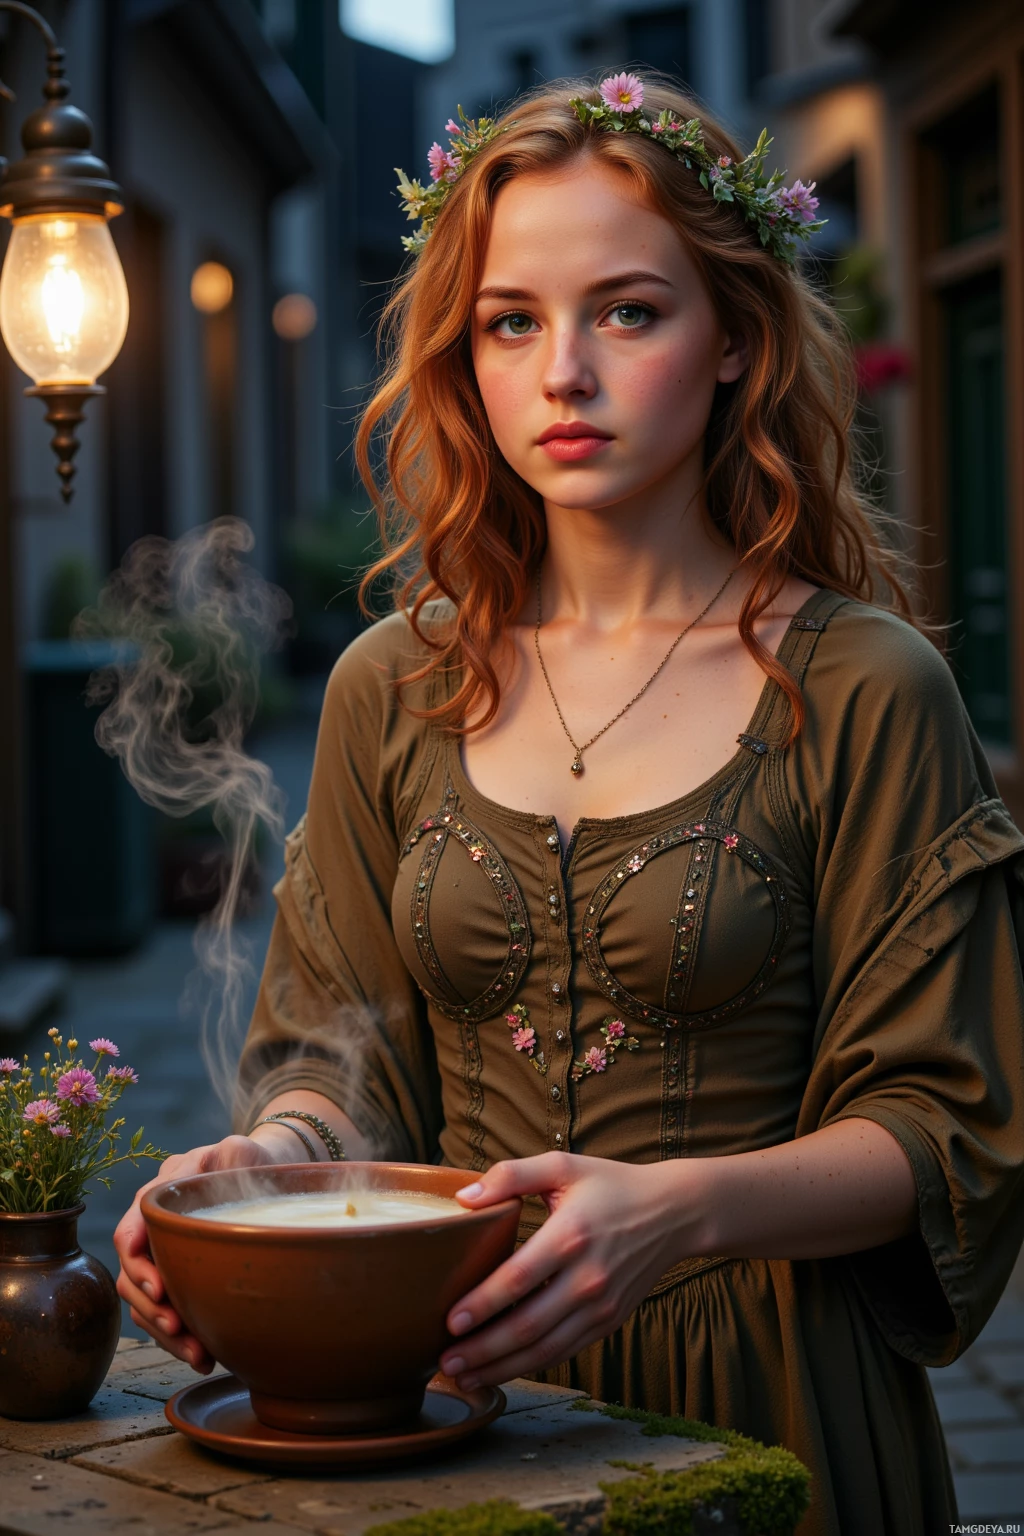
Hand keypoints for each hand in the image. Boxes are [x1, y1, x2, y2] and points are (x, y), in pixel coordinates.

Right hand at [113, 1129, 295, 1371]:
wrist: (260, 1180)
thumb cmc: (250, 1163)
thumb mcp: (239, 1150)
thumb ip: (230, 1154)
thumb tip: (215, 1169)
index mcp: (163, 1190)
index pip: (134, 1223)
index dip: (137, 1256)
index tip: (156, 1286)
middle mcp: (152, 1226)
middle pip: (130, 1271)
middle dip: (150, 1304)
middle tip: (176, 1324)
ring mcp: (159, 1255)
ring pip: (142, 1302)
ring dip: (164, 1331)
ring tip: (196, 1352)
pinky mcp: (174, 1281)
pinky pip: (163, 1315)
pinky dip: (178, 1339)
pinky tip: (204, 1355)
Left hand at [439, 1152, 694, 1389]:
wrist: (674, 1212)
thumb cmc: (611, 1184)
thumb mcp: (563, 1165)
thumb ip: (512, 1175)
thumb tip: (464, 1199)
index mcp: (570, 1235)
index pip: (518, 1279)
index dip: (482, 1304)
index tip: (450, 1321)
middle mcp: (587, 1277)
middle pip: (527, 1325)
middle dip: (483, 1349)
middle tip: (446, 1360)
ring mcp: (601, 1305)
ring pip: (545, 1349)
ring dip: (502, 1367)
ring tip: (464, 1375)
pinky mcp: (609, 1321)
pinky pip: (565, 1351)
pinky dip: (532, 1365)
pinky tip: (504, 1369)